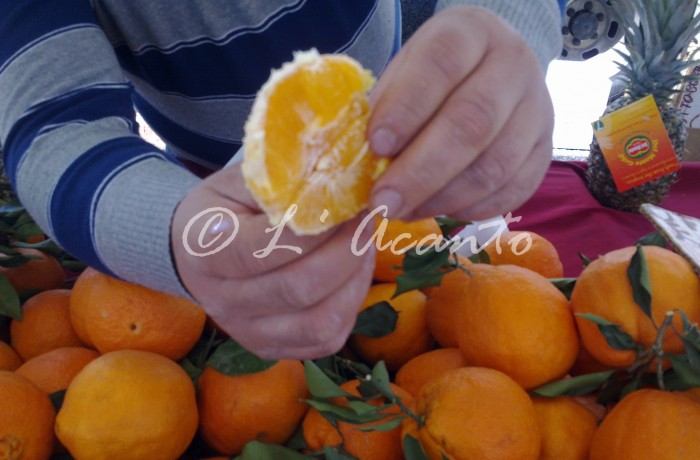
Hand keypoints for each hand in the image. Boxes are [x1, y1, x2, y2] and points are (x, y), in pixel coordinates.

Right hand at [171, 165, 374, 359]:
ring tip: (363, 248)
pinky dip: (350, 306)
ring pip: (319, 323)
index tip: (345, 205)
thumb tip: (339, 182)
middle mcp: (223, 301)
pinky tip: (353, 275)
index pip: (263, 249)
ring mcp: (247, 332)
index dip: (313, 230)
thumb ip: (281, 183)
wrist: (191, 252)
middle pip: (298, 288)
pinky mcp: (270, 348)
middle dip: (346, 253)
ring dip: (355, 282)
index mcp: (206, 252)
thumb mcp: (239, 182)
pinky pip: (325, 340)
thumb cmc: (223, 208)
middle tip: (365, 222)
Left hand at [368, 5, 553, 220]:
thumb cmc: (432, 75)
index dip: (407, 108)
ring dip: (442, 198)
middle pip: (472, 123)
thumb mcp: (404, 71)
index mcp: (471, 32)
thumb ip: (386, 106)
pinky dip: (470, 209)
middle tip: (384, 201)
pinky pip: (513, 190)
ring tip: (403, 210)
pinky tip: (436, 210)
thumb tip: (363, 162)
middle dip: (421, 171)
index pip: (441, 65)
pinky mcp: (545, 149)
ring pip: (495, 165)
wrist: (489, 70)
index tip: (376, 146)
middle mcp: (514, 65)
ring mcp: (538, 109)